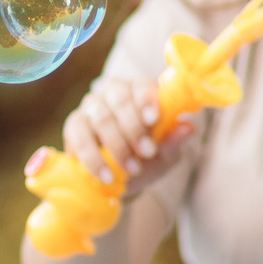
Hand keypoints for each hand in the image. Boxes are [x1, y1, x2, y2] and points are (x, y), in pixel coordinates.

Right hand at [63, 76, 197, 190]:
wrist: (120, 179)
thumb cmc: (146, 158)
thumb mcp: (165, 154)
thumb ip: (173, 140)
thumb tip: (188, 128)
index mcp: (138, 90)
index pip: (141, 84)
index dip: (146, 99)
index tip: (153, 120)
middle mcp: (112, 91)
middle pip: (119, 98)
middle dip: (133, 127)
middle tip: (146, 153)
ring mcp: (90, 106)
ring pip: (100, 117)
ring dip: (117, 145)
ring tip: (130, 170)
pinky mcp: (73, 125)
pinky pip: (79, 137)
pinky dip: (93, 158)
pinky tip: (106, 175)